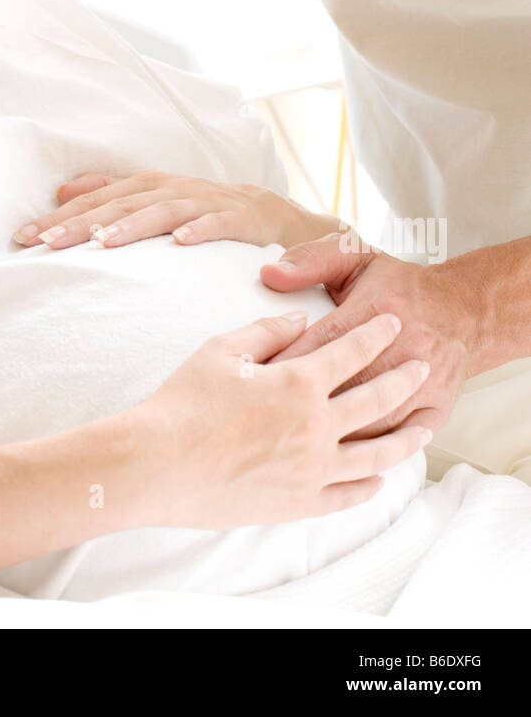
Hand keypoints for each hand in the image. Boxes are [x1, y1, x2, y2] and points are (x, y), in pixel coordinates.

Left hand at [12, 170, 339, 250]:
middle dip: (85, 219)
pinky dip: (204, 229)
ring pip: (171, 207)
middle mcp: (192, 189)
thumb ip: (124, 200)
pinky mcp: (257, 220)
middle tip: (44, 243)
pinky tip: (181, 242)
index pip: (108, 195)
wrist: (313, 235)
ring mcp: (224, 202)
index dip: (67, 213)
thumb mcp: (175, 210)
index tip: (25, 238)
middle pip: (129, 198)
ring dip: (136, 222)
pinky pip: (228, 223)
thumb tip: (62, 192)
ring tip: (102, 242)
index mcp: (169, 188)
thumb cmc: (233, 225)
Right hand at [134, 310, 431, 530]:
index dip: (376, 333)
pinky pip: (348, 495)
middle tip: (424, 365)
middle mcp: (316, 427)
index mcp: (298, 383)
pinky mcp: (298, 502)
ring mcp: (312, 470)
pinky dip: (370, 486)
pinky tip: (380, 478)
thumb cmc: (183, 402)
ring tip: (424, 428)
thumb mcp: (222, 349)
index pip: (352, 350)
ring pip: (376, 454)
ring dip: (405, 438)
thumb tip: (301, 320)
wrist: (156, 464)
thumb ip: (267, 331)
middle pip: (378, 399)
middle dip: (406, 378)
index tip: (394, 322)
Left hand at [259, 232, 479, 435]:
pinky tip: (338, 459)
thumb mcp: (354, 257)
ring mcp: (424, 382)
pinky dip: (369, 451)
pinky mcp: (437, 408)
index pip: (321, 343)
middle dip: (300, 406)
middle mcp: (404, 346)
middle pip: (344, 387)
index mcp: (377, 307)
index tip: (254, 379)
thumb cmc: (398, 286)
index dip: (284, 364)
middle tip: (262, 420)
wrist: (463, 311)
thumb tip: (270, 275)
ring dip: (332, 437)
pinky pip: (398, 439)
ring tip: (291, 447)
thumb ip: (310, 261)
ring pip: (371, 421)